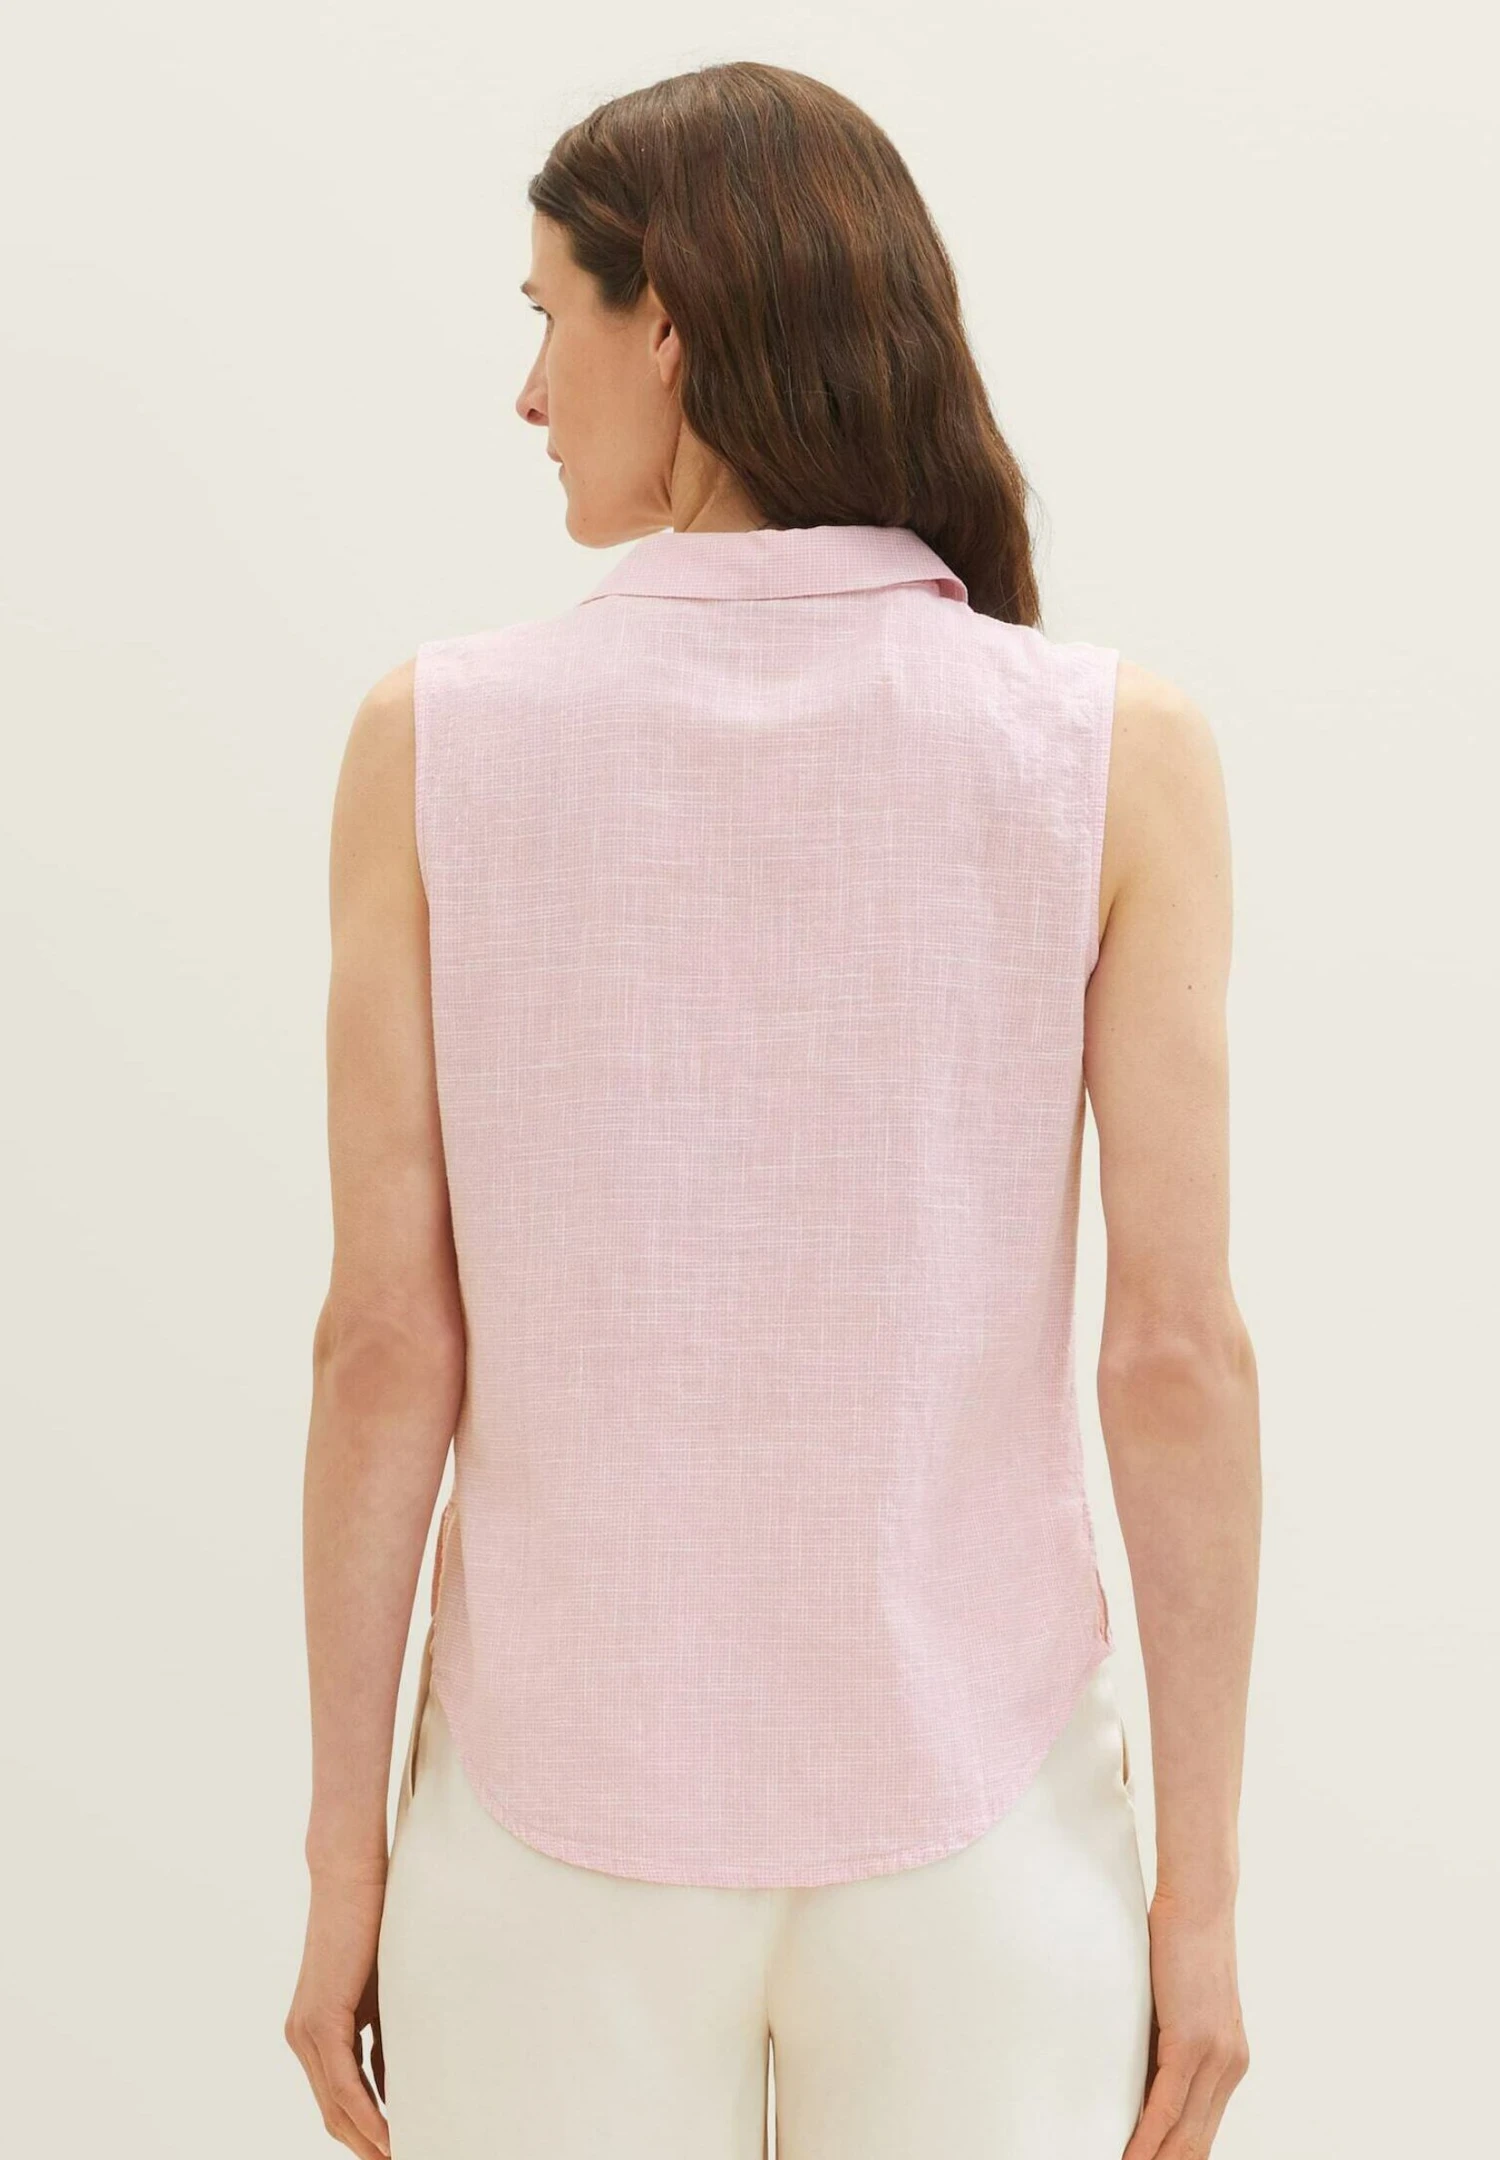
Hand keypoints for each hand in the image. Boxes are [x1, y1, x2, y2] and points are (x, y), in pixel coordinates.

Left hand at [285, 1871, 391, 2157]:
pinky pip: (343, 2085)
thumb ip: (384, 2039)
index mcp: (315, 2033)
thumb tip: (398, 2085)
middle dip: (368, 2147)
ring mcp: (306, 2031)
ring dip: (369, 2142)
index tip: (397, 2151)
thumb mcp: (382, 1995)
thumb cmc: (371, 1923)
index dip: (367, 2133)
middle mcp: (302, 2038)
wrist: (350, 1875)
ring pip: (336, 2108)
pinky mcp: (321, 2020)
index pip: (339, 2101)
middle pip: (335, 2115)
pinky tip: (389, 2139)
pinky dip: (367, 2117)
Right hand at [1122, 1887, 1249, 2156]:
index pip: (1201, 2132)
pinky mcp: (1191, 2044)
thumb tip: (1138, 2071)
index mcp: (1229, 2063)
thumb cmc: (1182, 1943)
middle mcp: (1230, 2068)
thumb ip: (1167, 2043)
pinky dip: (1145, 2138)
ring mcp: (1215, 2059)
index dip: (1177, 2158)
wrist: (1200, 1902)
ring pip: (1183, 2135)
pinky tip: (1128, 2157)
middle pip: (1196, 2144)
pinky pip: (1166, 2106)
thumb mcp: (1179, 2005)